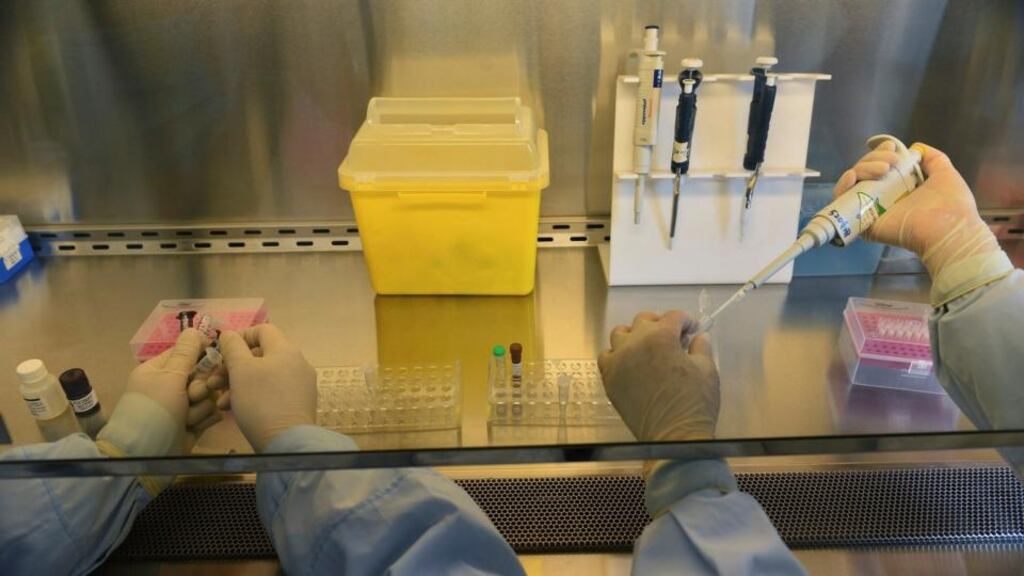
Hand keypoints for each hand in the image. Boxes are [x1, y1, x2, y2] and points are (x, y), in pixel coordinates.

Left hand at [120, 328, 214, 453]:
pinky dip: (205, 420)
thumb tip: (195, 328)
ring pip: (210, 395)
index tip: (211, 361)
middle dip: (202, 386)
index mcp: (159, 370)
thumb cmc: (154, 411)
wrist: (145, 456)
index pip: (188, 352)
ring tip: (187, 418)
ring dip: (201, 407)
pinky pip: (211, 413)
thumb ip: (186, 352)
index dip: (201, 355)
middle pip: (203, 374)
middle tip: (191, 396)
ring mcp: (182, 406)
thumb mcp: (169, 377)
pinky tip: (195, 427)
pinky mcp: (192, 424)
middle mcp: (171, 386)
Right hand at [219, 324, 317, 451]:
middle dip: (234, 367)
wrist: (287, 441)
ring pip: (265, 376)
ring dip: (239, 384)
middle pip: (262, 355)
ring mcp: (301, 384)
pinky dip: (254, 395)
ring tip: (221, 402)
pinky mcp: (299, 403)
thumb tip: (230, 334)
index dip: (240, 337)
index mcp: (286, 350)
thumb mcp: (240, 370)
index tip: (222, 353)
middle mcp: (298, 363)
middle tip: (215, 382)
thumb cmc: (261, 401)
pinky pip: (273, 391)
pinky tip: (235, 410)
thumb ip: (233, 347)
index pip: (263, 330)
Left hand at [598, 311, 718, 441]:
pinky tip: (629, 362)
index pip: (673, 317)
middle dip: (660, 323)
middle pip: (644, 320)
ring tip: (647, 346)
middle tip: (672, 336)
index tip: (692, 329)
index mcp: (661, 337)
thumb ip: (701, 348)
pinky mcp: (609, 378)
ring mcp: (619, 360)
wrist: (674, 437)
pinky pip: (606, 356)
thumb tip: (699, 338)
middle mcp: (635, 344)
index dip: (686, 320)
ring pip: (620, 334)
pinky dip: (616, 355)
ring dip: (635, 335)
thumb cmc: (694, 404)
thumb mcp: (707, 371)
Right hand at [833, 141, 997, 278]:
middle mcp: (884, 196)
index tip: (891, 148)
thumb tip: (916, 147)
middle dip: (873, 158)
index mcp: (901, 185)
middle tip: (891, 163)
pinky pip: (842, 202)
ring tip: (882, 171)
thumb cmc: (951, 204)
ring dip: (862, 168)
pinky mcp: (862, 220)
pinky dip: (841, 186)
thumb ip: (933, 159)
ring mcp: (871, 207)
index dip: (881, 153)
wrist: (948, 228)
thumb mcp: (945, 173)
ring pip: (852, 182)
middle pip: (864, 170)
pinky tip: (852, 177)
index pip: (880, 164)